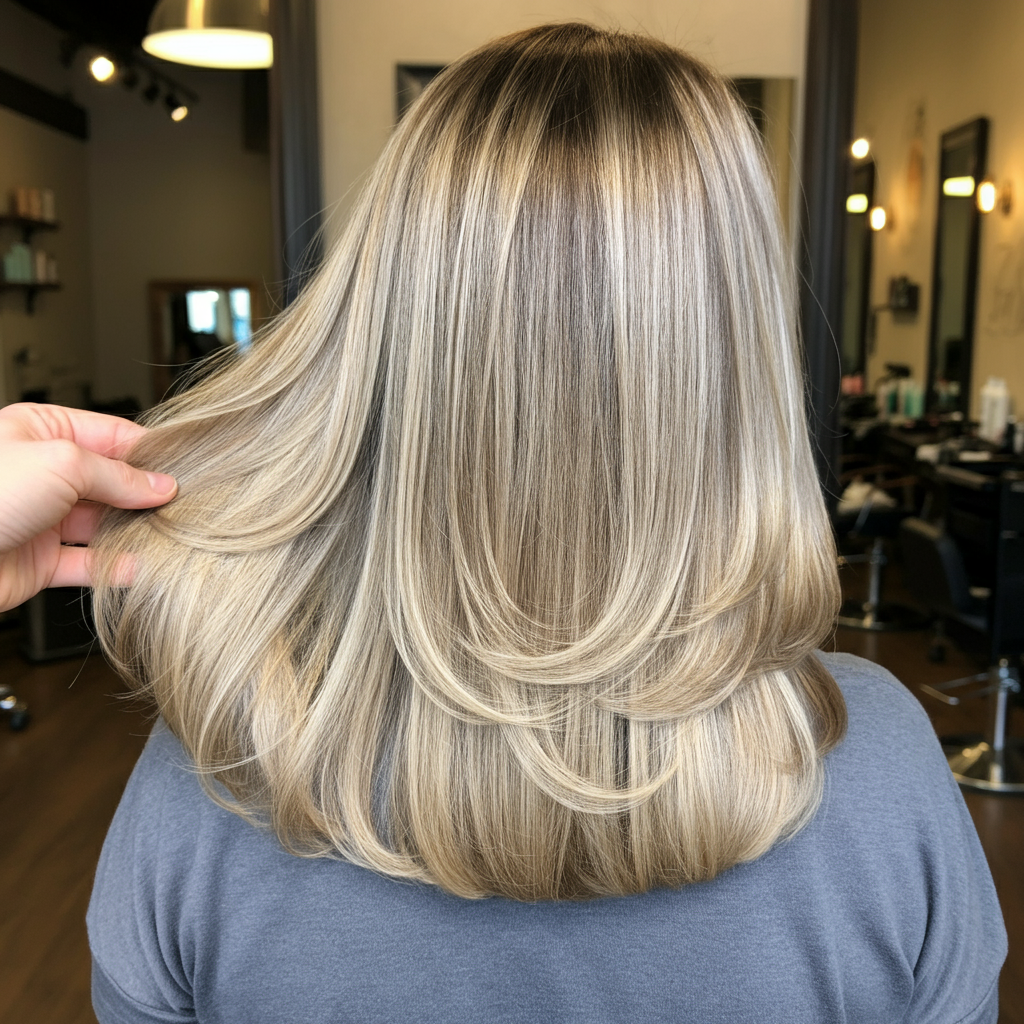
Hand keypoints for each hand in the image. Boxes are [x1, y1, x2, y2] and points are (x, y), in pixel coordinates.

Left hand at [0, 403, 176, 612]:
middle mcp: (43, 473)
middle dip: (146, 495)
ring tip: (169, 536)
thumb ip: (117, 474)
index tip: (184, 470)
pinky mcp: (39, 561)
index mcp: (42, 431)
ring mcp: (42, 518)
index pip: (112, 436)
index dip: (150, 453)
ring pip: (103, 523)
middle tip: (184, 506)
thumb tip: (159, 485)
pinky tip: (140, 566)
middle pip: (112, 482)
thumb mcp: (61, 462)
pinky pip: (87, 563)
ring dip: (135, 531)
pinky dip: (116, 567)